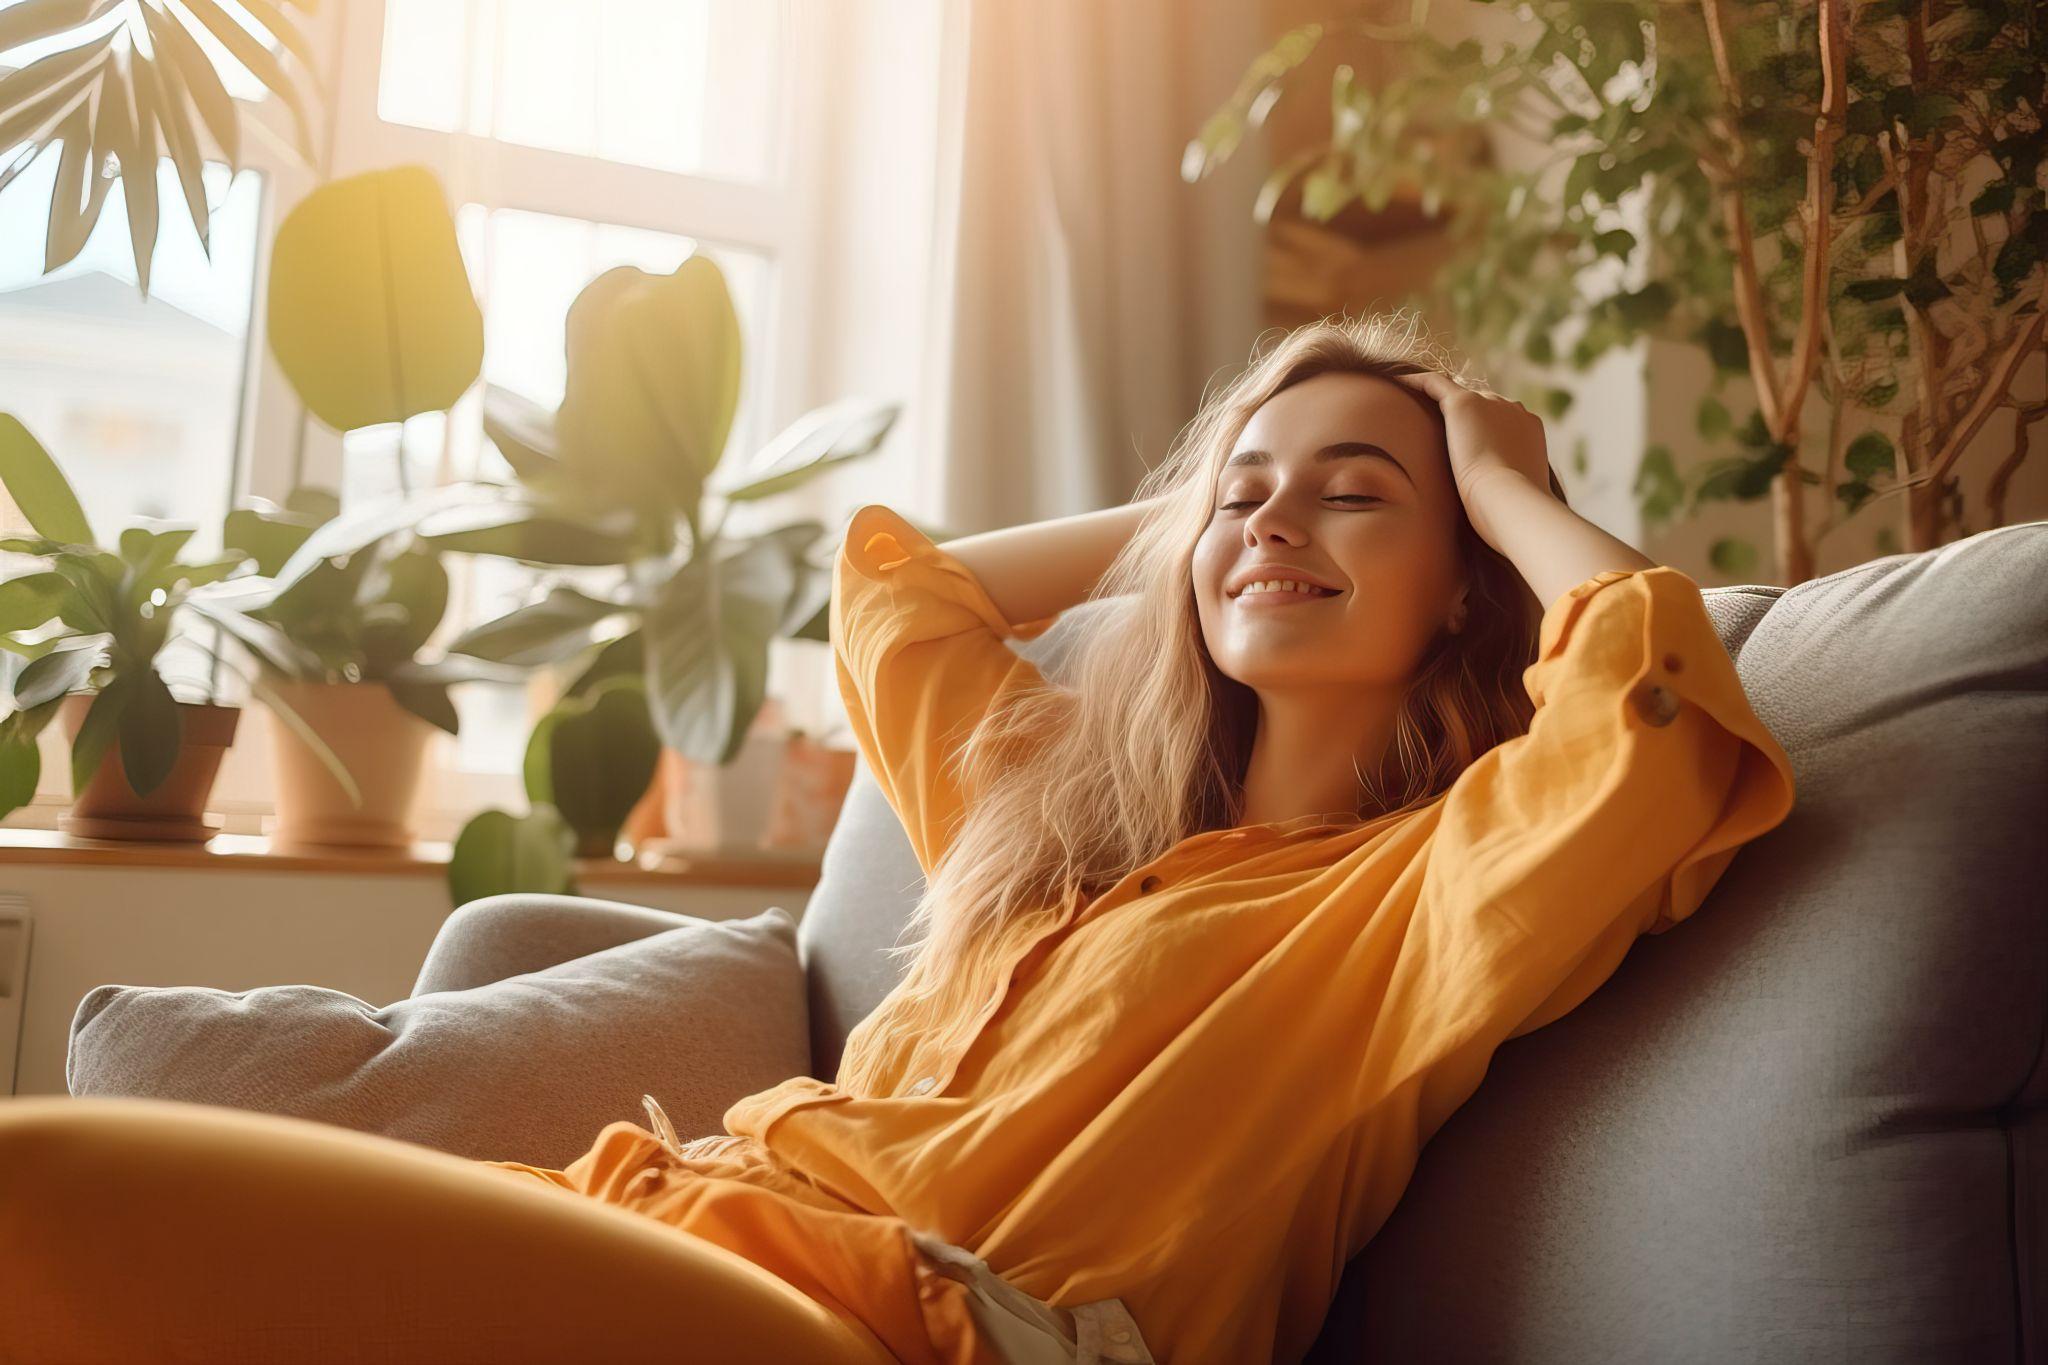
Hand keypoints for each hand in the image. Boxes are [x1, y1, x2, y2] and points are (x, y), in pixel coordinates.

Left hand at [1387, 369, 1556, 511]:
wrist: (1510, 500)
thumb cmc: (1512, 513)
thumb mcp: (1514, 499)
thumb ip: (1504, 492)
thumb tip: (1491, 512)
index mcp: (1529, 430)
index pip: (1501, 422)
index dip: (1482, 433)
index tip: (1461, 452)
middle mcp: (1513, 410)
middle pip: (1481, 405)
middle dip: (1463, 419)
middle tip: (1432, 437)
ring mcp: (1489, 403)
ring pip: (1459, 395)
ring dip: (1438, 403)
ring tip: (1410, 413)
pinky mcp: (1464, 403)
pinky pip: (1435, 384)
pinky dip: (1415, 383)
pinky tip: (1396, 386)